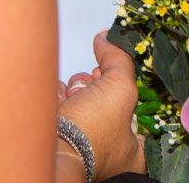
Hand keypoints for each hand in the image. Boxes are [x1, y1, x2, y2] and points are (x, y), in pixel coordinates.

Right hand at [57, 33, 144, 179]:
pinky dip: (59, 97)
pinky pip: (62, 106)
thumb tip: (106, 38)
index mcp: (134, 149)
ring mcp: (83, 142)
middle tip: (94, 82)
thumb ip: (118, 59)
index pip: (139, 109)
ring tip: (75, 93)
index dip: (127, 89)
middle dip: (98, 85)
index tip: (116, 75)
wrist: (50, 146)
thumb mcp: (120, 87)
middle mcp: (110, 149)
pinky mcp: (60, 135)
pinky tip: (60, 98)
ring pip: (83, 100)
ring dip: (77, 89)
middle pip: (107, 101)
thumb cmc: (92, 129)